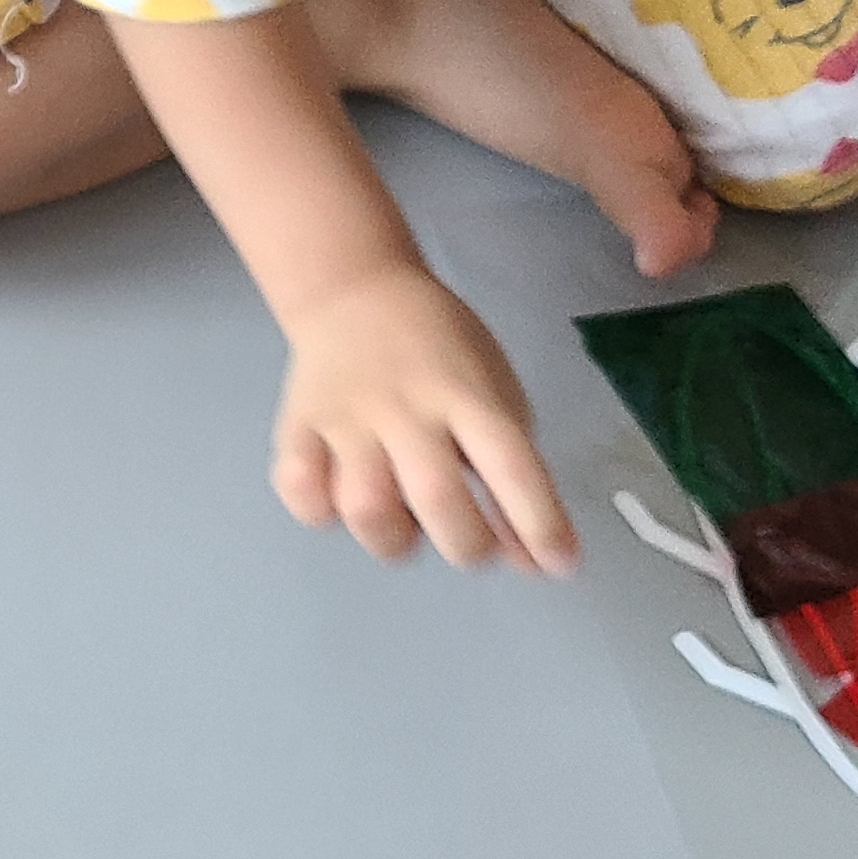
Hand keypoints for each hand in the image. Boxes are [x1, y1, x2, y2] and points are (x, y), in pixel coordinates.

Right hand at [269, 261, 580, 573]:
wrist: (356, 293)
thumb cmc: (442, 352)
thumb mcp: (494, 396)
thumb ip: (514, 477)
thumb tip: (532, 561)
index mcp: (467, 393)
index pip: (511, 464)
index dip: (540, 523)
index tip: (560, 565)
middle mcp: (406, 407)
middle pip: (436, 495)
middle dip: (466, 546)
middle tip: (471, 543)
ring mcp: (346, 418)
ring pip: (363, 506)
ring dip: (393, 537)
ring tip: (404, 522)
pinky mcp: (298, 425)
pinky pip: (299, 490)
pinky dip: (321, 511)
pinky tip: (340, 499)